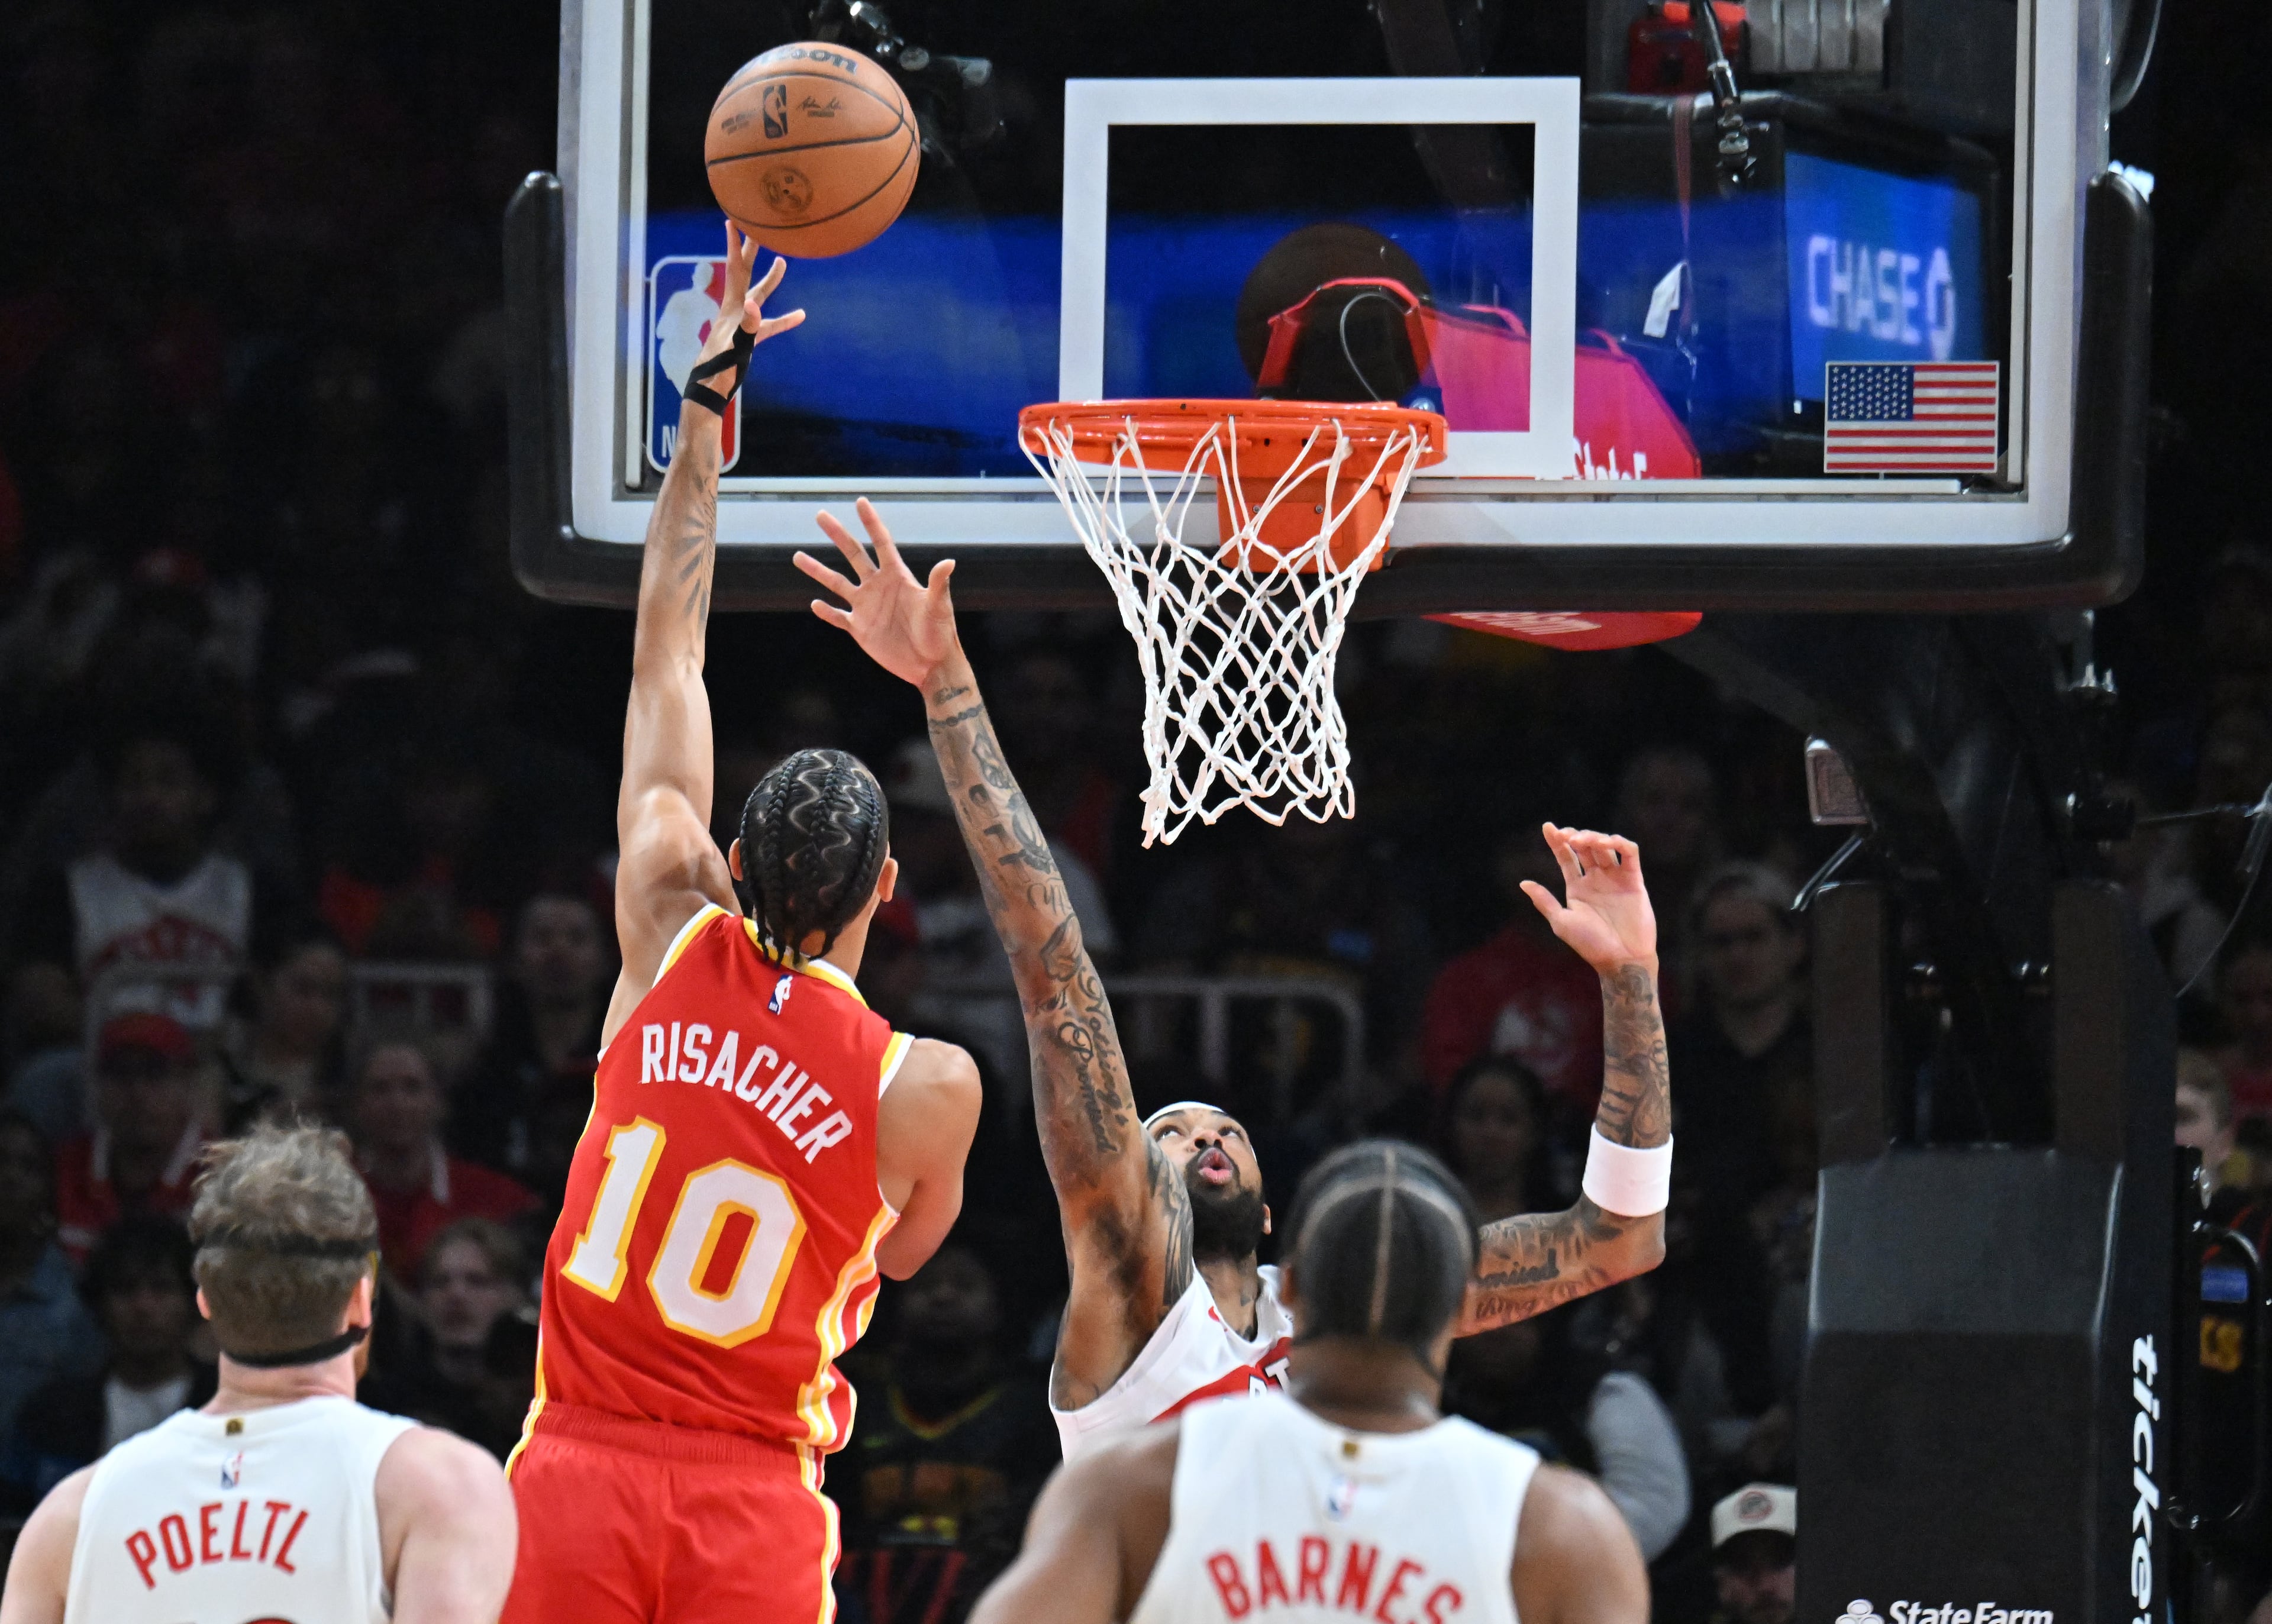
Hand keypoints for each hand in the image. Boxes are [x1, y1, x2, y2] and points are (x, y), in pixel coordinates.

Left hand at [693, 221, 805, 377]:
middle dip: (750, 250)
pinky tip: (800, 315)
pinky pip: (770, 324)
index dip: (734, 246)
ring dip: (771, 279)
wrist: (709, 390)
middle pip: (744, 272)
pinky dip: (785, 319)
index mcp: (731, 307)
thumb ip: (746, 327)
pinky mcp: (749, 338)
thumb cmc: (720, 370)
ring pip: (758, 294)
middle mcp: (736, 310)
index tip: (734, 221)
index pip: (734, 269)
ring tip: (783, 261)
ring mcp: (742, 323)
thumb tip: (755, 305)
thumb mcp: (735, 347)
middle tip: (757, 227)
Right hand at [796, 498, 959, 687]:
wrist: (931, 665)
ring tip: (798, 556)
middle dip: (838, 534)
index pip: (881, 543)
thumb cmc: (940, 634)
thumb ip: (938, 584)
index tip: (860, 501)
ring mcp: (867, 607)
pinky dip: (826, 612)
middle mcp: (879, 586)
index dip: (871, 522)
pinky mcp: (860, 628)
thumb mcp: (939, 607)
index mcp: (897, 576)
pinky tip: (814, 603)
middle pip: (854, 554)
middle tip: (821, 515)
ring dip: (818, 570)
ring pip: (837, 583)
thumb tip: (948, 562)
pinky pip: (838, 617)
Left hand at [1520, 823, 1657, 974]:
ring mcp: (1615, 879)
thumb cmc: (1590, 944)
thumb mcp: (1561, 922)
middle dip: (1575, 836)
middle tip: (1567, 836)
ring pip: (1606, 847)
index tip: (1547, 827)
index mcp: (1577, 888)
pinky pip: (1630, 855)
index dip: (1557, 841)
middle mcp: (1596, 880)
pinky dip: (1621, 843)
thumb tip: (1523, 883)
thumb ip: (1544, 901)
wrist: (1621, 959)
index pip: (1565, 857)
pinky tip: (1608, 842)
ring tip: (1583, 841)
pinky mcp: (1634, 881)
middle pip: (1585, 847)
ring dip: (1595, 838)